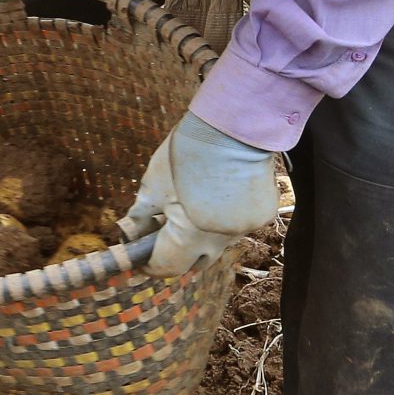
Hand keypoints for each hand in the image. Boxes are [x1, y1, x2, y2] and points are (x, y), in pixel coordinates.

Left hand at [125, 112, 280, 275]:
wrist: (232, 127)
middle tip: (162, 234)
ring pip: (217, 244)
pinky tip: (217, 195)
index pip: (167, 267)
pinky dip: (224, 219)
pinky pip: (237, 227)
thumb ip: (140, 217)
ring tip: (190, 207)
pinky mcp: (262, 216)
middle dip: (176, 254)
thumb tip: (131, 234)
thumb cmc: (186, 153)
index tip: (141, 255)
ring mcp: (245, 229)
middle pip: (195, 263)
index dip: (150, 264)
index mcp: (189, 236)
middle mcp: (220, 241)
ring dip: (201, 236)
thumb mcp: (153, 185)